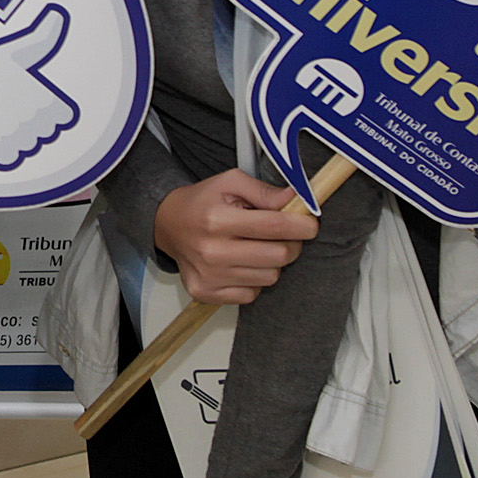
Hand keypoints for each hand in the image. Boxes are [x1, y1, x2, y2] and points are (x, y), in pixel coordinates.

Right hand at [153, 170, 316, 305]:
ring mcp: (209, 276)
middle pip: (279, 256)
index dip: (302, 225)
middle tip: (284, 235)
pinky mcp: (206, 293)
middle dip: (291, 243)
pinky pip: (252, 294)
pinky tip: (242, 264)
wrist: (167, 225)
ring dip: (271, 262)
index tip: (310, 224)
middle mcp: (212, 251)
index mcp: (217, 220)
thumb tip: (296, 199)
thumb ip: (264, 191)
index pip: (275, 226)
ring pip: (270, 277)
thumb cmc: (201, 203)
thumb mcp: (230, 183)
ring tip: (256, 247)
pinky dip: (254, 280)